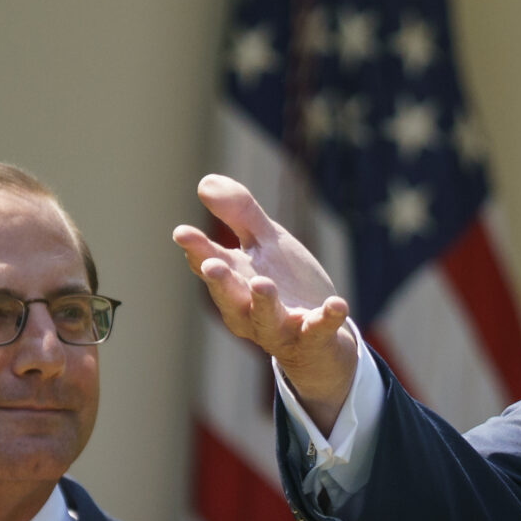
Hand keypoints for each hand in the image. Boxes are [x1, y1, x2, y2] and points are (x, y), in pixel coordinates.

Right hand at [174, 175, 357, 431]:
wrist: (322, 336)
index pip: (210, 264)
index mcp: (236, 281)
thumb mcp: (267, 243)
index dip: (196, 250)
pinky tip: (337, 304)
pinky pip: (320, 330)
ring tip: (262, 284)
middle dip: (220, 283)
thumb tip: (204, 182)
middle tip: (211, 266)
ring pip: (267, 319)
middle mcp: (251, 310)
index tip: (182, 233)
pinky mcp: (314, 338)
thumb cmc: (286, 285)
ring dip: (264, 303)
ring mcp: (282, 327)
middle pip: (230, 298)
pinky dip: (327, 318)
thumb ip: (240, 214)